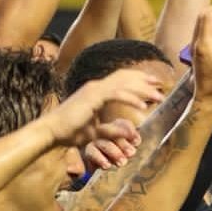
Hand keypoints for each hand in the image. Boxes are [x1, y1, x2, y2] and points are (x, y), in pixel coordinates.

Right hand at [47, 69, 163, 146]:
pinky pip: (116, 94)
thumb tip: (130, 133)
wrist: (51, 132)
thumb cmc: (69, 133)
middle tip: (160, 84)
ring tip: (158, 96)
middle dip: (144, 79)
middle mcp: (95, 86)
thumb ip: (112, 130)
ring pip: (123, 84)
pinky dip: (131, 99)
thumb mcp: (96, 132)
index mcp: (95, 90)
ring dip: (143, 90)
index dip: (137, 80)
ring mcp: (93, 90)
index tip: (152, 84)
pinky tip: (143, 106)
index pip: (120, 80)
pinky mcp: (92, 97)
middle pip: (124, 77)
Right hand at [82, 130, 141, 169]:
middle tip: (131, 153)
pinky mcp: (89, 153)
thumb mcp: (129, 150)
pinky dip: (100, 159)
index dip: (129, 130)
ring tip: (122, 162)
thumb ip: (132, 144)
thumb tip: (136, 141)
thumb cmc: (121, 156)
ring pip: (103, 143)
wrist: (102, 167)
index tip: (137, 141)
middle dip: (121, 142)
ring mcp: (96, 141)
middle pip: (110, 131)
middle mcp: (105, 132)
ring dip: (114, 152)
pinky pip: (92, 153)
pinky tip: (107, 166)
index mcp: (117, 127)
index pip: (122, 124)